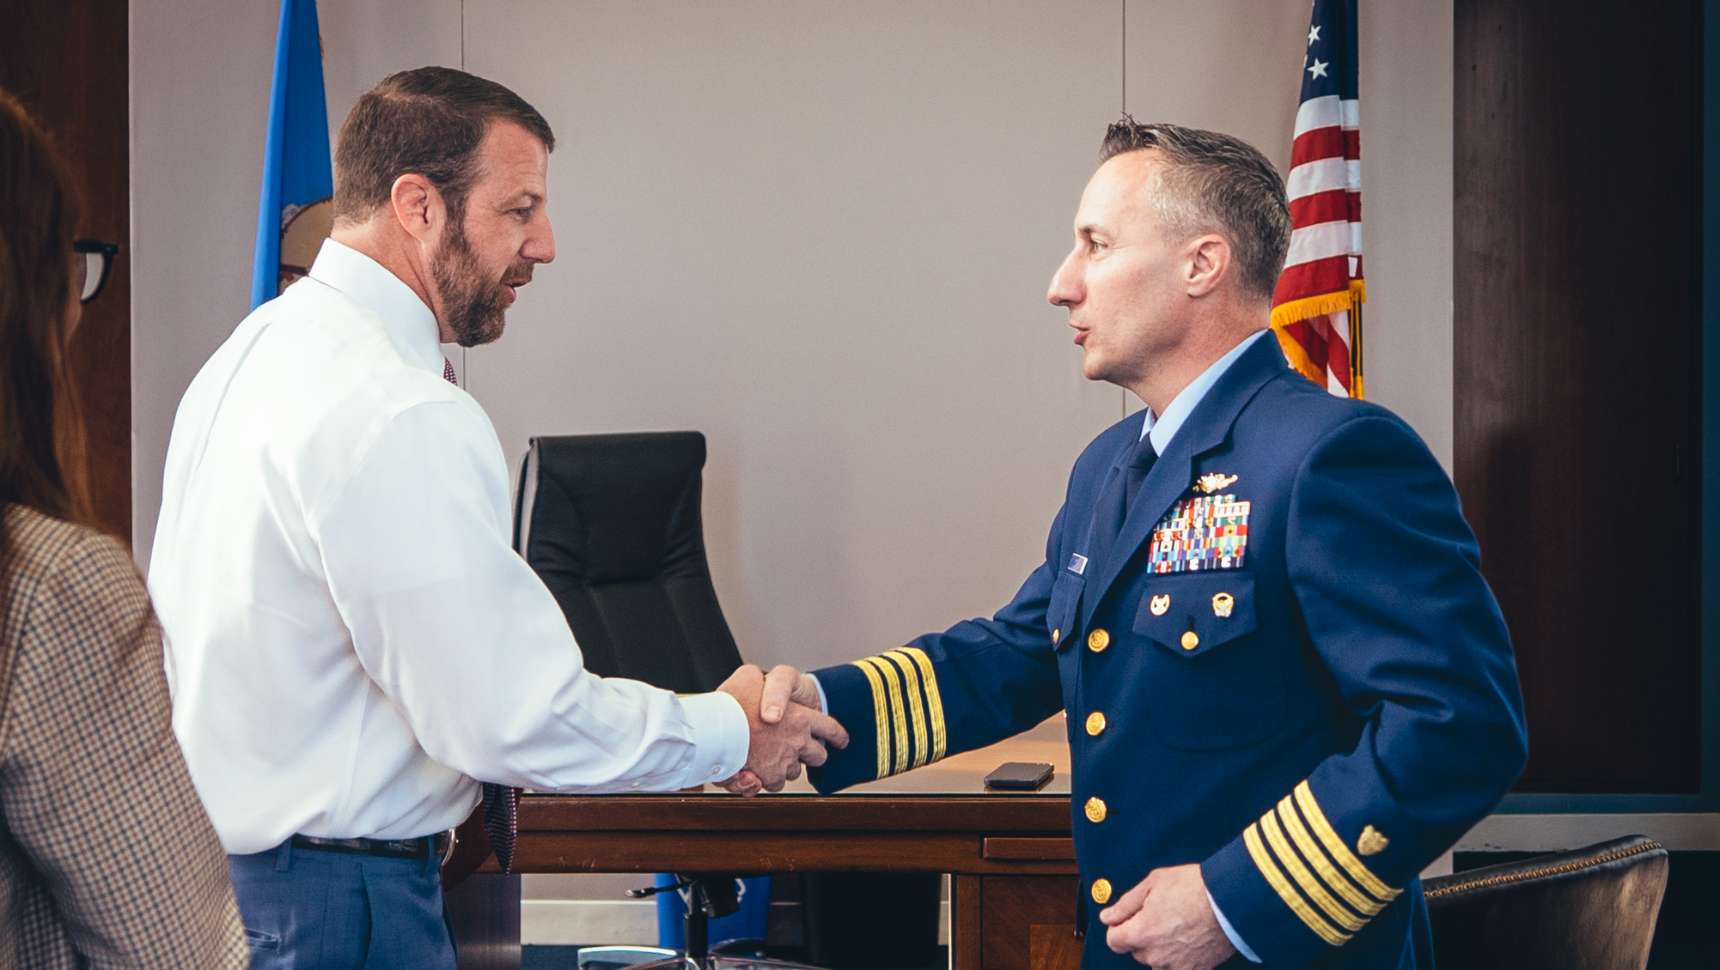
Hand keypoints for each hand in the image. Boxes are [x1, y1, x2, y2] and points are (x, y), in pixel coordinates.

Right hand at [716, 665, 847, 795]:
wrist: (711, 723)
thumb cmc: (733, 697)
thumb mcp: (750, 676)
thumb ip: (768, 687)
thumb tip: (772, 703)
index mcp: (801, 715)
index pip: (830, 729)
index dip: (836, 735)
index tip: (840, 740)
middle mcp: (797, 740)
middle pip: (819, 755)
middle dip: (810, 755)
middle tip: (795, 748)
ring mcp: (783, 760)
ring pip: (793, 772)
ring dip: (783, 767)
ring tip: (767, 756)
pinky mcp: (766, 776)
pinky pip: (771, 784)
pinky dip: (764, 780)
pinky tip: (752, 770)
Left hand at [1098, 863, 1235, 968]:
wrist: (1233, 901)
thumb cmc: (1195, 887)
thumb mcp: (1153, 883)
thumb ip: (1126, 904)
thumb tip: (1108, 917)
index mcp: (1141, 933)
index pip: (1114, 941)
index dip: (1118, 927)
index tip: (1128, 917)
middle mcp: (1156, 955)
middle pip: (1136, 950)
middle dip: (1142, 935)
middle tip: (1161, 913)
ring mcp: (1176, 965)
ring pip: (1157, 960)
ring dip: (1161, 947)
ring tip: (1178, 924)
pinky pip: (1178, 967)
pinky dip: (1180, 955)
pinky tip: (1189, 938)